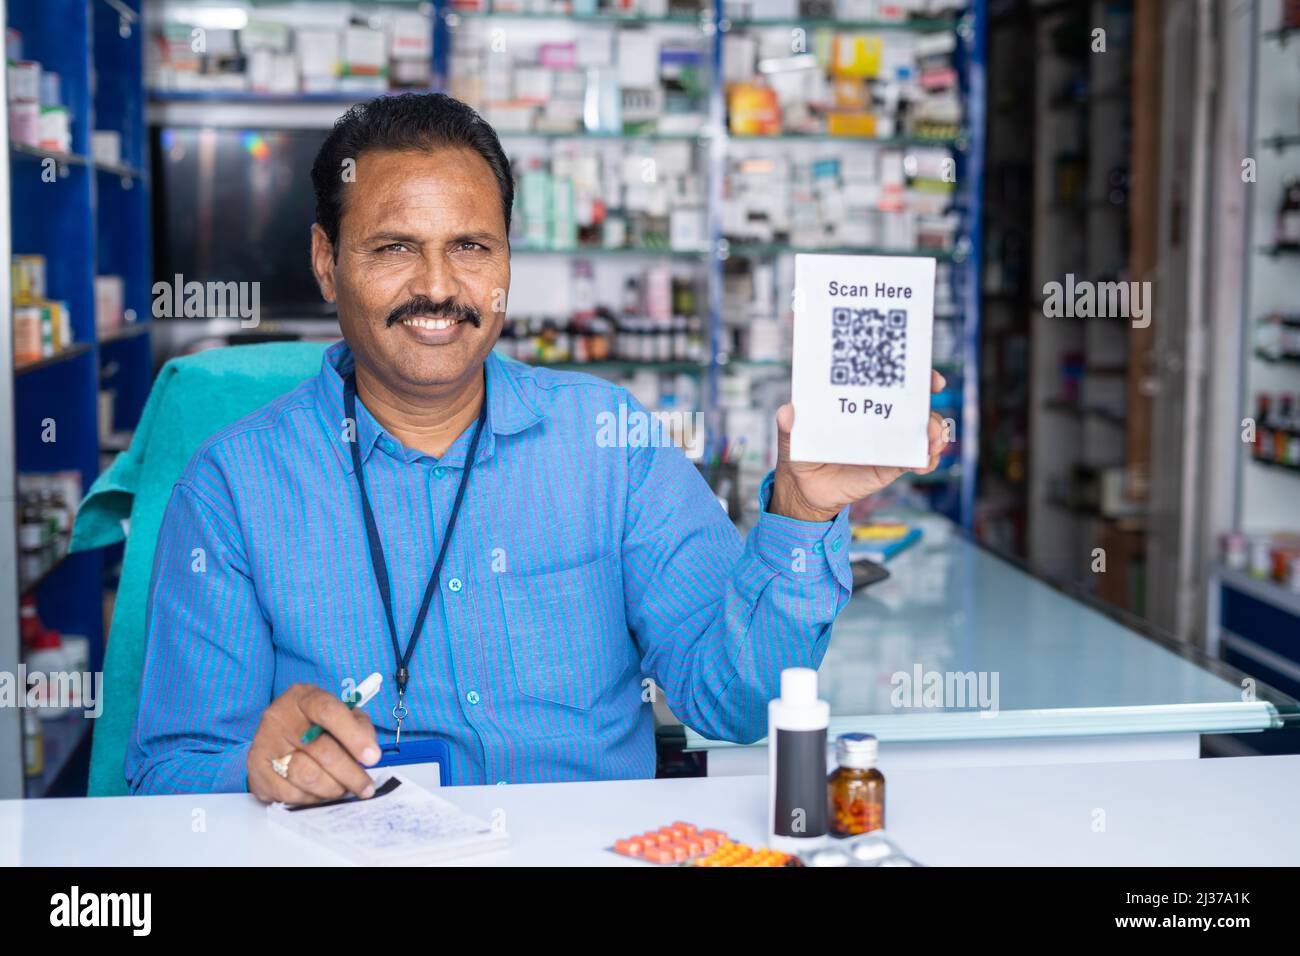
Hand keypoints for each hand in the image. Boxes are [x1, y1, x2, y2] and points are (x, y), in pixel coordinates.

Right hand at [246, 683, 381, 803]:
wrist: (276, 736)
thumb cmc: (315, 725)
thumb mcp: (341, 714)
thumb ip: (359, 727)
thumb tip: (369, 752)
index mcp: (303, 697)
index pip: (329, 712)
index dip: (354, 736)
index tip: (372, 758)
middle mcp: (280, 716)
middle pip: (321, 749)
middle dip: (350, 774)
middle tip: (365, 787)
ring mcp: (265, 742)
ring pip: (307, 775)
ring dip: (332, 788)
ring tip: (342, 789)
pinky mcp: (256, 768)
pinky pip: (290, 793)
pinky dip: (312, 798)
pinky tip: (319, 793)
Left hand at [769, 370, 949, 521]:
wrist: (805, 488)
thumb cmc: (800, 451)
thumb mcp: (792, 436)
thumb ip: (789, 424)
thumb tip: (786, 411)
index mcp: (858, 400)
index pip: (888, 379)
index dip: (911, 372)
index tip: (927, 376)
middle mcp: (879, 417)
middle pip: (914, 402)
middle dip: (929, 400)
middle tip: (932, 408)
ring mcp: (889, 440)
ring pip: (923, 430)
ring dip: (935, 432)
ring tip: (932, 442)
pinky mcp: (892, 465)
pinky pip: (918, 459)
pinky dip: (927, 459)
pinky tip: (923, 464)